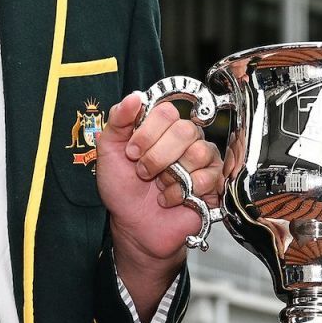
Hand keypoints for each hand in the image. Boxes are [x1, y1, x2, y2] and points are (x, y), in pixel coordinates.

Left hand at [97, 91, 220, 269]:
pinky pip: (207, 177)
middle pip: (184, 130)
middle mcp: (184, 139)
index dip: (148, 132)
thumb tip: (135, 96)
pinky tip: (170, 198)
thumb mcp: (109, 152)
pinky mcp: (212, 182)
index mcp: (161, 127)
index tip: (132, 152)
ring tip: (159, 185)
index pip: (167, 111)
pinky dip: (181, 192)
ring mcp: (201, 160)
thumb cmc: (122, 190)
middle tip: (144, 172)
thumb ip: (118, 121)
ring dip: (170, 175)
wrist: (134, 226)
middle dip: (157, 156)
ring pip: (197, 152)